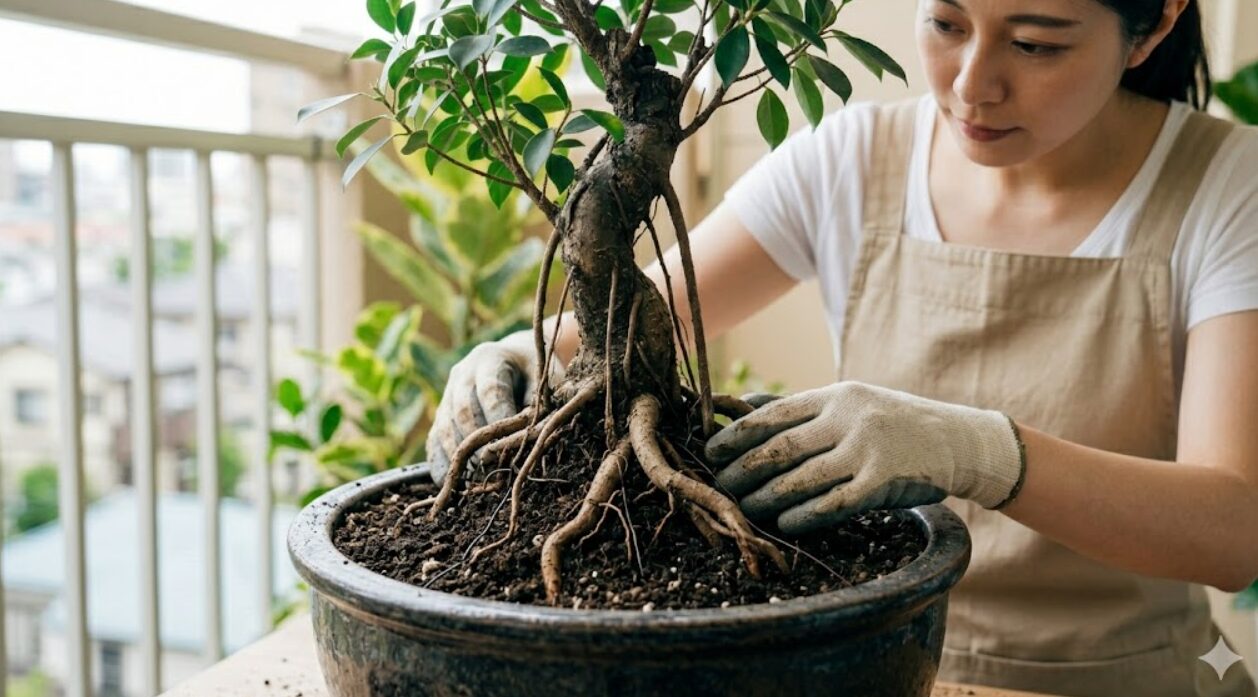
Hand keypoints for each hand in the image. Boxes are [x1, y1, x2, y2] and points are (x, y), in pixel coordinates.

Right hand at [426, 330, 564, 484]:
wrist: (514, 360)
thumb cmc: (535, 374)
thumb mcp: (544, 381)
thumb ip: (538, 406)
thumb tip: (529, 440)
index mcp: (490, 359)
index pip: (490, 392)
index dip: (499, 421)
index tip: (511, 447)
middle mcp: (462, 374)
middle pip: (463, 412)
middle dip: (478, 443)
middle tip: (494, 469)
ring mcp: (447, 394)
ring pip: (445, 428)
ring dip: (460, 457)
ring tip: (477, 481)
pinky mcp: (440, 414)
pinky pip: (434, 440)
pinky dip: (441, 463)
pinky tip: (452, 483)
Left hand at [705, 381, 1023, 534]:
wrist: (957, 440)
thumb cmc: (891, 423)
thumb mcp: (849, 402)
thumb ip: (801, 409)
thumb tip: (740, 407)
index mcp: (835, 395)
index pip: (773, 413)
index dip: (736, 434)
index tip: (710, 451)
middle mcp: (848, 418)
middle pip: (781, 447)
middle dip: (743, 469)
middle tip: (719, 486)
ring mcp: (867, 449)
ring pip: (802, 478)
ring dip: (766, 497)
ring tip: (744, 509)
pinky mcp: (884, 482)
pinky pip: (834, 503)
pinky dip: (805, 515)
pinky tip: (784, 524)